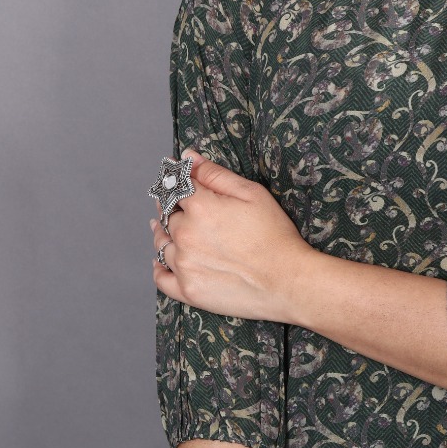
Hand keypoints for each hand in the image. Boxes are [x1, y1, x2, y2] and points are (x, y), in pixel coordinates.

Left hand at [151, 148, 313, 323]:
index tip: (175, 182)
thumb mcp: (252, 194)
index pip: (174, 187)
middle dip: (170, 208)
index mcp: (200, 207)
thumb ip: (215, 174)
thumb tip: (187, 157)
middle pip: (166, 215)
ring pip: (161, 244)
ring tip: (167, 231)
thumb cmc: (274, 236)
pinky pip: (160, 278)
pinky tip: (163, 262)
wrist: (287, 281)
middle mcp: (186, 234)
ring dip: (162, 234)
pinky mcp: (188, 290)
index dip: (175, 183)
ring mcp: (184, 264)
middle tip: (177, 207)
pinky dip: (159, 268)